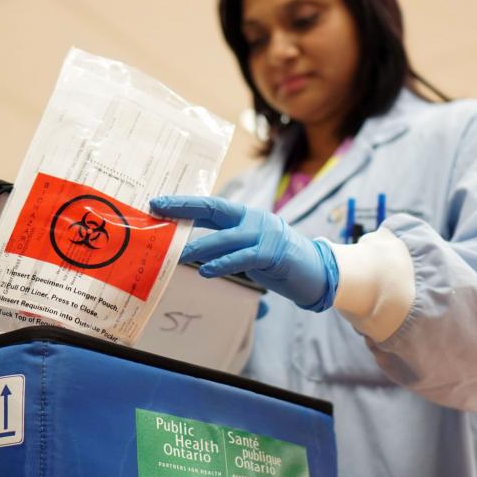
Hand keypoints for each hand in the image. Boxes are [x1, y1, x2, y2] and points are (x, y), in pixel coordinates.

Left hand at [150, 196, 337, 311]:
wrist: (318, 272)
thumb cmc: (278, 262)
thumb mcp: (249, 248)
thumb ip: (225, 245)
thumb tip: (189, 249)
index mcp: (245, 216)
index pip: (210, 205)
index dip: (184, 204)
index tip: (158, 203)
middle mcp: (254, 219)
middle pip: (214, 209)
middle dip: (184, 209)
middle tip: (159, 212)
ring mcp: (265, 235)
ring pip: (226, 237)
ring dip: (200, 247)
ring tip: (178, 256)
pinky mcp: (274, 254)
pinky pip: (244, 257)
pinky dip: (224, 264)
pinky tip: (207, 271)